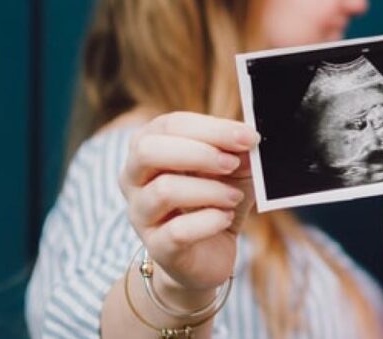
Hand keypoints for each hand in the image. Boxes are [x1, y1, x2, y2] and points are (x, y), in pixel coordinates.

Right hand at [119, 112, 260, 305]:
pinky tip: (226, 219)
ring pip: (164, 190)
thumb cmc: (215, 202)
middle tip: (232, 163)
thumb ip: (238, 152)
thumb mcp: (232, 171)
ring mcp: (140, 214)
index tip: (247, 137)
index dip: (211, 128)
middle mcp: (133, 179)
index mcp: (148, 148)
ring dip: (209, 190)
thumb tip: (249, 137)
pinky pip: (177, 231)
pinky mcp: (157, 247)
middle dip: (198, 153)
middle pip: (148, 150)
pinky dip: (209, 221)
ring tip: (234, 197)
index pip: (169, 125)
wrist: (208, 256)